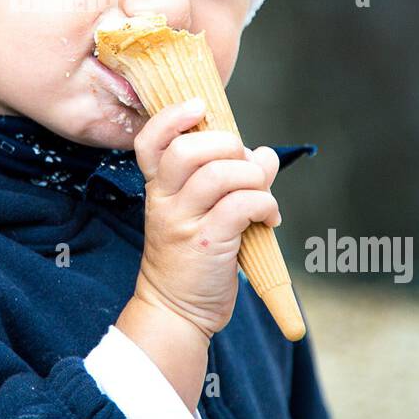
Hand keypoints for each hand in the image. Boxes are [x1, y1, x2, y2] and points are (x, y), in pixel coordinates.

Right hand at [130, 98, 281, 341]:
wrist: (175, 311)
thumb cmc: (192, 257)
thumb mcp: (198, 213)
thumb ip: (230, 178)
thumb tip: (266, 154)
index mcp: (158, 188)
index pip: (150, 140)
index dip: (173, 116)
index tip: (199, 107)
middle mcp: (164, 201)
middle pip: (188, 149)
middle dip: (228, 145)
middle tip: (244, 164)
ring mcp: (183, 222)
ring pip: (221, 174)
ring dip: (253, 177)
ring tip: (262, 195)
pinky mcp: (208, 244)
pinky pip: (243, 205)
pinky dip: (266, 204)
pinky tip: (269, 219)